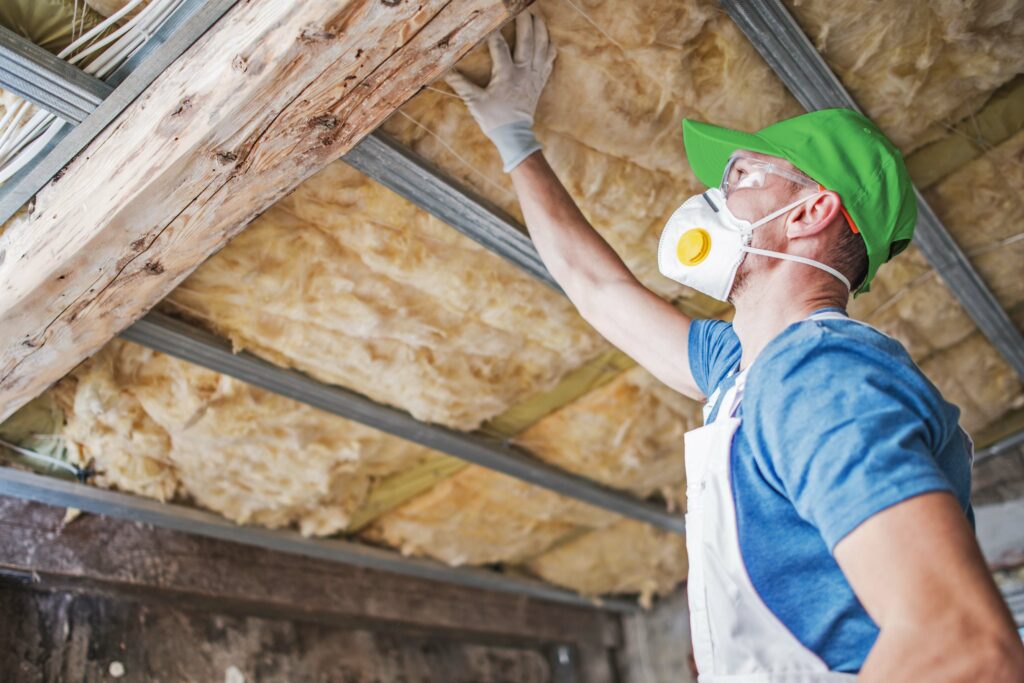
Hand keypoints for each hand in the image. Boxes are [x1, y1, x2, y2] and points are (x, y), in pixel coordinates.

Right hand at [445, 11, 555, 171]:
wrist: (515, 136)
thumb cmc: (494, 119)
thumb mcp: (475, 102)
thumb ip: (462, 85)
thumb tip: (446, 71)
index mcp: (507, 75)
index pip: (500, 47)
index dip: (495, 33)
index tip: (492, 21)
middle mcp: (523, 73)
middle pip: (527, 41)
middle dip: (525, 22)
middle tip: (523, 8)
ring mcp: (534, 77)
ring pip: (542, 48)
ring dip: (541, 31)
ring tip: (537, 17)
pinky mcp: (540, 82)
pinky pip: (549, 62)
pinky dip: (549, 49)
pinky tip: (548, 40)